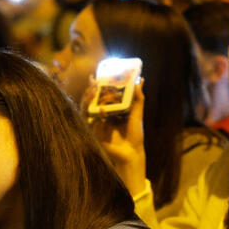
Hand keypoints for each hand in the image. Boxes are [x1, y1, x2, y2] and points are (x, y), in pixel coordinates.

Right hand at [90, 78, 147, 195]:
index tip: (98, 75)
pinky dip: (96, 115)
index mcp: (112, 110)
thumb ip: (138, 98)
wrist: (132, 153)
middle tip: (93, 81)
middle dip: (91, 90)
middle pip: (93, 100)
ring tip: (92, 90)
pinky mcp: (95, 133)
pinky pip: (91, 121)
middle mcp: (103, 115)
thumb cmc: (135, 135)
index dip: (99, 85)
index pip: (103, 94)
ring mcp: (97, 124)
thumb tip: (140, 80)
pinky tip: (101, 109)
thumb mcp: (137, 114)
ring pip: (88, 109)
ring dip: (88, 99)